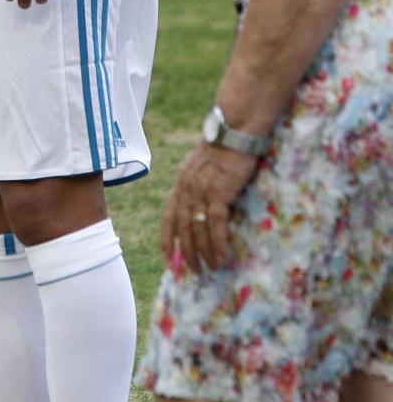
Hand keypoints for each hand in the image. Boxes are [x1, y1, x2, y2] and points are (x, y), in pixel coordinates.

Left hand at [160, 140, 257, 271]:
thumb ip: (198, 181)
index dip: (167, 238)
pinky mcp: (218, 193)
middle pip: (182, 229)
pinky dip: (218, 244)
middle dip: (186, 253)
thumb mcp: (202, 164)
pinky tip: (223, 256)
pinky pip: (215, 225)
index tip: (168, 257)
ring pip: (197, 230)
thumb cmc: (224, 145)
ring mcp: (200, 192)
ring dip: (204, 253)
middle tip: (194, 271)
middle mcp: (186, 189)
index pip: (168, 216)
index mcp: (181, 183)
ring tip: (212, 268)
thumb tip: (203, 199)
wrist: (235, 130)